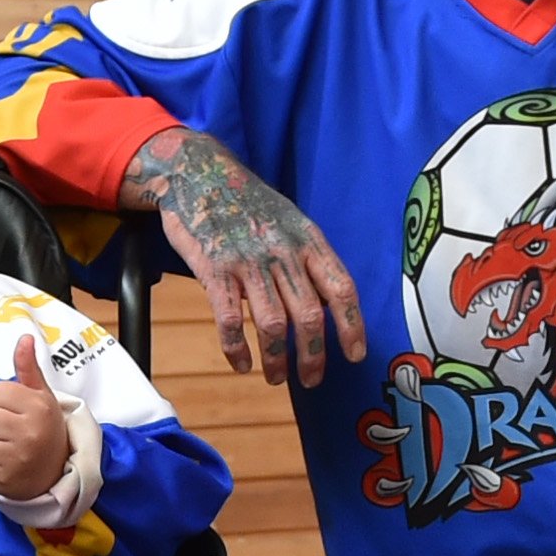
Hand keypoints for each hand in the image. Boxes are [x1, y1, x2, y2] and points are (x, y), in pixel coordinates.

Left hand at [0, 336, 74, 503]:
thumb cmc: (43, 429)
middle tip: (5, 429)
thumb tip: (25, 337)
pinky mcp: (2, 481)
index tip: (12, 409)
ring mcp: (15, 460)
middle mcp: (29, 434)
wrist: (54, 473)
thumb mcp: (41, 396)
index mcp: (39, 409)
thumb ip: (28, 368)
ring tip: (0, 445)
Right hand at [126, 129, 370, 387]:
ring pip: (272, 325)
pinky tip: (241, 364)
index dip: (352, 326)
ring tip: (275, 379)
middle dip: (312, 357)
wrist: (200, 174)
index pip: (341, 288)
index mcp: (308, 240)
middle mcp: (283, 252)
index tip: (355, 355)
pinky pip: (230, 320)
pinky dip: (236, 349)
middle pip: (309, 317)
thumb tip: (328, 302)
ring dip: (276, 360)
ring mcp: (248, 262)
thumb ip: (309, 257)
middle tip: (310, 380)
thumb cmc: (248, 203)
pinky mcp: (215, 270)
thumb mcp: (291, 220)